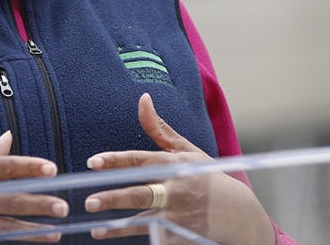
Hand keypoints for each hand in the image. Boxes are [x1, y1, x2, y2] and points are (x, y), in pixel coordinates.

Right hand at [0, 131, 67, 243]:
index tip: (50, 169)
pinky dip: (5, 244)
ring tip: (55, 232)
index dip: (27, 167)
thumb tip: (8, 139)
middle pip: (9, 199)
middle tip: (62, 206)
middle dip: (38, 204)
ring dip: (32, 231)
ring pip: (6, 227)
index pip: (2, 166)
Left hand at [83, 94, 273, 244]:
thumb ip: (159, 128)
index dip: (116, 160)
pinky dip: (143, 238)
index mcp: (175, 165)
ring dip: (119, 226)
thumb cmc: (207, 176)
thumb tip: (142, 98)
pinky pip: (158, 237)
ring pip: (145, 220)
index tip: (93, 162)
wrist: (240, 213)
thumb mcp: (187, 151)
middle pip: (140, 194)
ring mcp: (181, 215)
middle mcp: (176, 189)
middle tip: (89, 202)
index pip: (140, 161)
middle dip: (114, 198)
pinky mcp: (183, 235)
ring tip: (95, 228)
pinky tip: (116, 238)